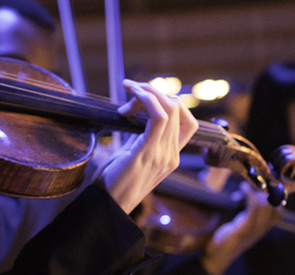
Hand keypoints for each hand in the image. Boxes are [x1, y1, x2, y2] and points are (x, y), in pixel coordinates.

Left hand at [95, 80, 197, 212]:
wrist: (107, 207)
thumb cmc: (113, 183)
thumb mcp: (130, 156)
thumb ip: (138, 138)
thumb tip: (132, 114)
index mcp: (171, 156)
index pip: (187, 121)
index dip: (170, 101)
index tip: (144, 96)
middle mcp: (172, 155)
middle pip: (178, 108)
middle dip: (154, 90)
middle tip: (130, 88)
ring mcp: (164, 155)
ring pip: (170, 108)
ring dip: (148, 90)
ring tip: (128, 88)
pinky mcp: (148, 153)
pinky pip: (157, 117)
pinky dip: (146, 99)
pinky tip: (131, 95)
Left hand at [198, 183, 281, 274]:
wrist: (219, 254)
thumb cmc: (227, 238)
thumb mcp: (241, 226)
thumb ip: (246, 216)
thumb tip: (244, 197)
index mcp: (262, 228)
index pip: (279, 213)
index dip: (275, 200)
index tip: (261, 191)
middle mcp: (261, 229)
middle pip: (273, 206)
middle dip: (262, 193)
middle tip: (249, 190)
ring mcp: (254, 228)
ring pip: (265, 205)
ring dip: (255, 192)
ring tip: (243, 189)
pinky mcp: (245, 227)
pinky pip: (253, 207)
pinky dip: (249, 194)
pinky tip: (242, 188)